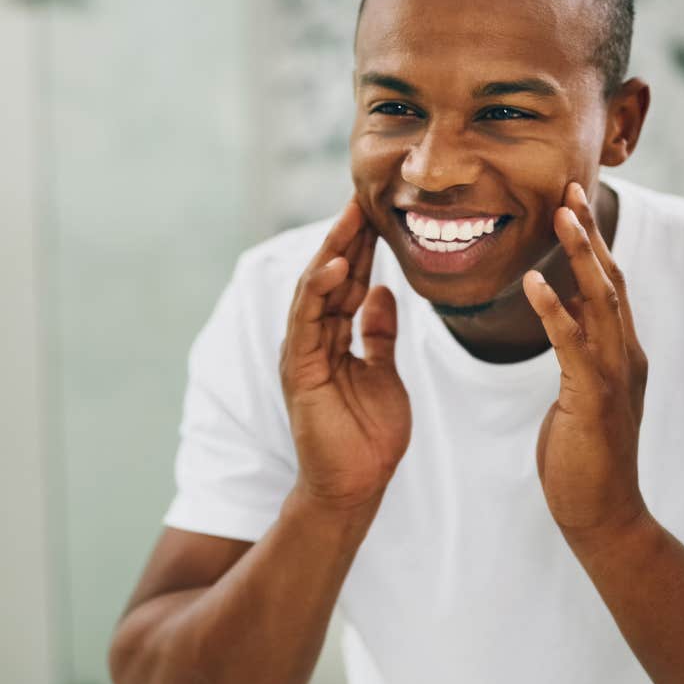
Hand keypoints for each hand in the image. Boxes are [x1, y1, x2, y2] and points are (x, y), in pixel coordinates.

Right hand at [280, 198, 409, 511]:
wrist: (356, 486)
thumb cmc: (368, 437)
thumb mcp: (384, 373)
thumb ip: (379, 334)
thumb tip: (384, 291)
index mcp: (332, 338)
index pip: (347, 281)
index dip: (361, 247)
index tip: (378, 211)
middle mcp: (312, 339)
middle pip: (329, 277)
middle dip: (346, 238)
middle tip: (363, 197)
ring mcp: (302, 352)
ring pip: (314, 290)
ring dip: (332, 252)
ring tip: (350, 218)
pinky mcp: (299, 370)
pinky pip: (307, 321)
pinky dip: (319, 291)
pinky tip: (335, 265)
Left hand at [521, 182, 649, 541]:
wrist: (602, 514)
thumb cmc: (584, 457)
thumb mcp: (582, 393)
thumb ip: (579, 352)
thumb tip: (565, 312)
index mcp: (622, 354)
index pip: (610, 285)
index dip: (593, 243)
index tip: (572, 203)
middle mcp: (626, 357)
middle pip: (611, 280)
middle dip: (590, 233)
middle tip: (570, 189)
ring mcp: (614, 377)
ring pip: (600, 302)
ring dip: (580, 256)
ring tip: (559, 216)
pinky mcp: (593, 400)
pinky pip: (572, 346)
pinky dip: (554, 310)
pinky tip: (534, 282)